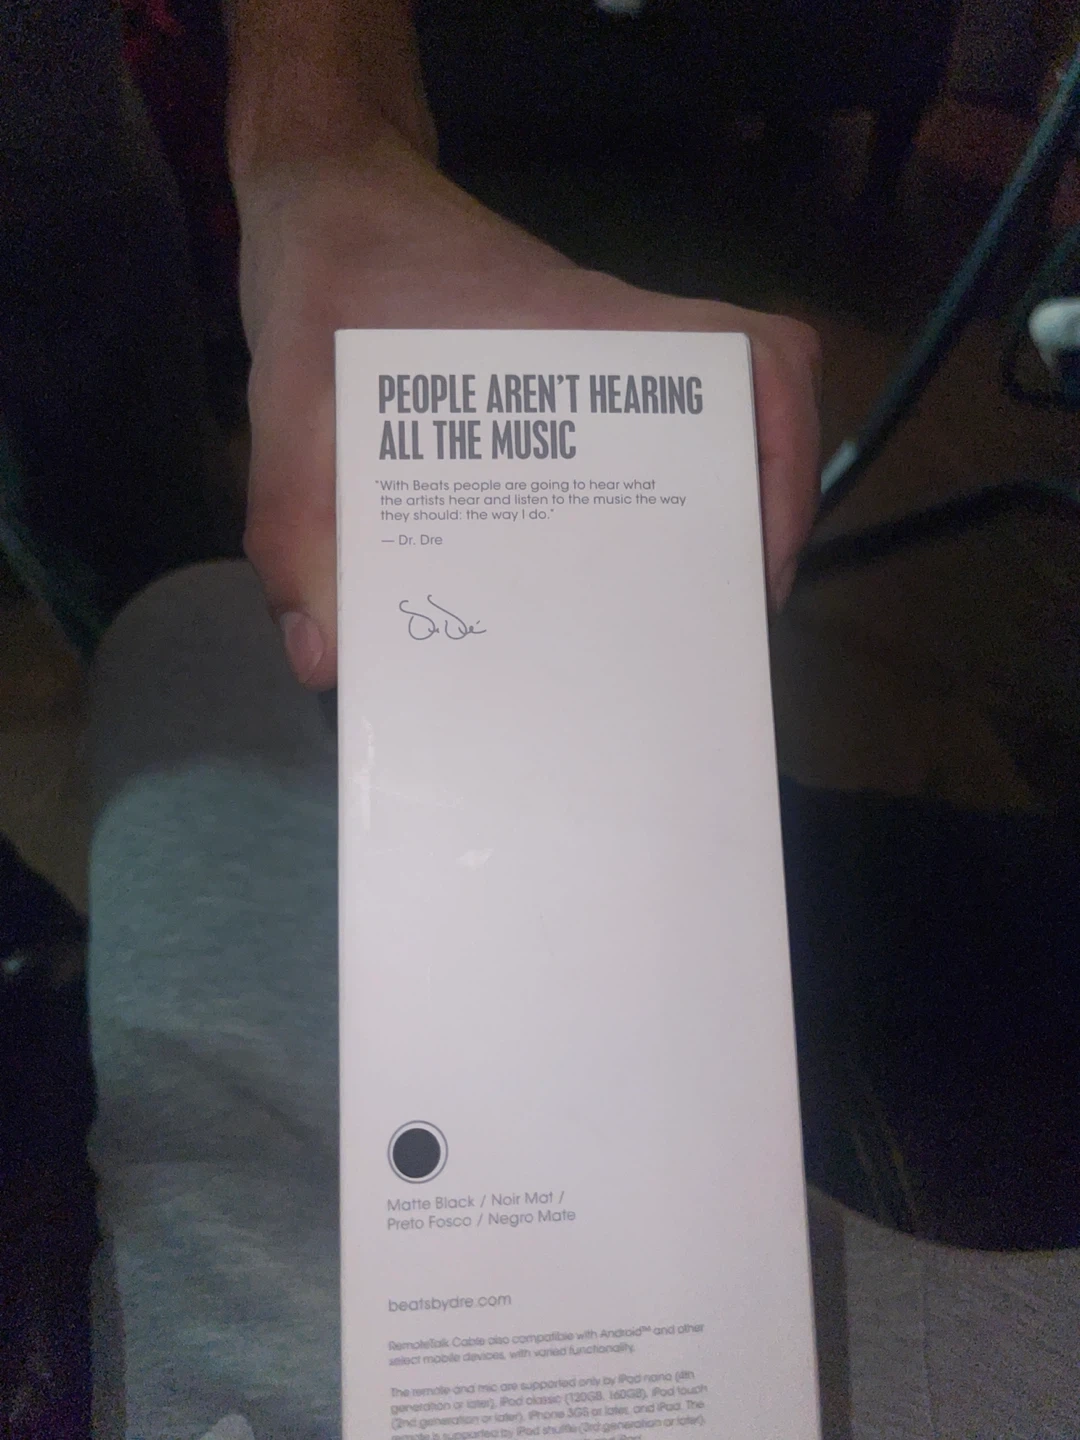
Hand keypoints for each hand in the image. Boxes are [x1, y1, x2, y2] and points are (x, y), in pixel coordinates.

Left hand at [236, 137, 820, 688]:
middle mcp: (608, 354)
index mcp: (578, 343)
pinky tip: (584, 573)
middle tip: (698, 628)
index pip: (754, 359)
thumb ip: (293, 523)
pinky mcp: (560, 383)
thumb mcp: (290, 404)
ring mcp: (591, 368)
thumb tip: (327, 661)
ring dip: (700, 522)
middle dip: (745, 529)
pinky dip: (640, 502)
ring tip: (660, 621)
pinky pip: (631, 441)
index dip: (787, 460)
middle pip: (741, 425)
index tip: (754, 567)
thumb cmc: (323, 280)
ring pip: (696, 439)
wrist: (319, 194)